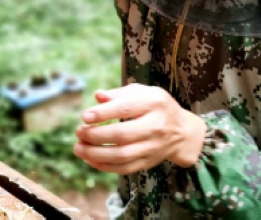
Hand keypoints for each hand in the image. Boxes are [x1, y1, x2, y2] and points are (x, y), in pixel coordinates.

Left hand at [73, 84, 205, 174]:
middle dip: (96, 135)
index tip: (85, 116)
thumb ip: (119, 94)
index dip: (103, 113)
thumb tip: (98, 96)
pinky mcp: (149, 162)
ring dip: (96, 154)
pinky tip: (90, 159)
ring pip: (122, 155)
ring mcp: (153, 147)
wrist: (182, 131)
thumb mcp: (143, 92)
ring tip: (79, 148)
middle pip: (123, 134)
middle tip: (79, 132)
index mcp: (155, 103)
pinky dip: (105, 166)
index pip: (126, 108)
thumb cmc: (156, 106)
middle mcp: (156, 126)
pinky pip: (125, 169)